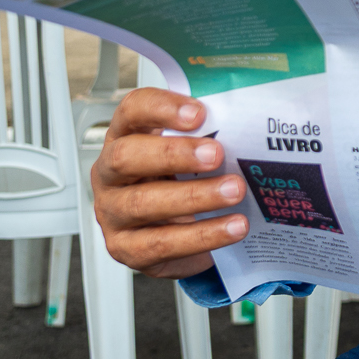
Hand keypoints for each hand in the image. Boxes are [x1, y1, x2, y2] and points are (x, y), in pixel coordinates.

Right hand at [89, 87, 250, 277]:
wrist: (177, 238)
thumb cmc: (182, 183)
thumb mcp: (189, 153)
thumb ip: (207, 134)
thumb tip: (249, 119)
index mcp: (124, 136)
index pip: (131, 110)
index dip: (160, 109)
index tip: (198, 113)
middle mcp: (109, 174)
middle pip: (126, 157)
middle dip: (173, 154)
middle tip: (216, 154)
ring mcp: (112, 213)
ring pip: (143, 203)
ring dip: (194, 196)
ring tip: (235, 191)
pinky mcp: (125, 249)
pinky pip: (162, 243)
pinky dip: (202, 235)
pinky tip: (232, 227)